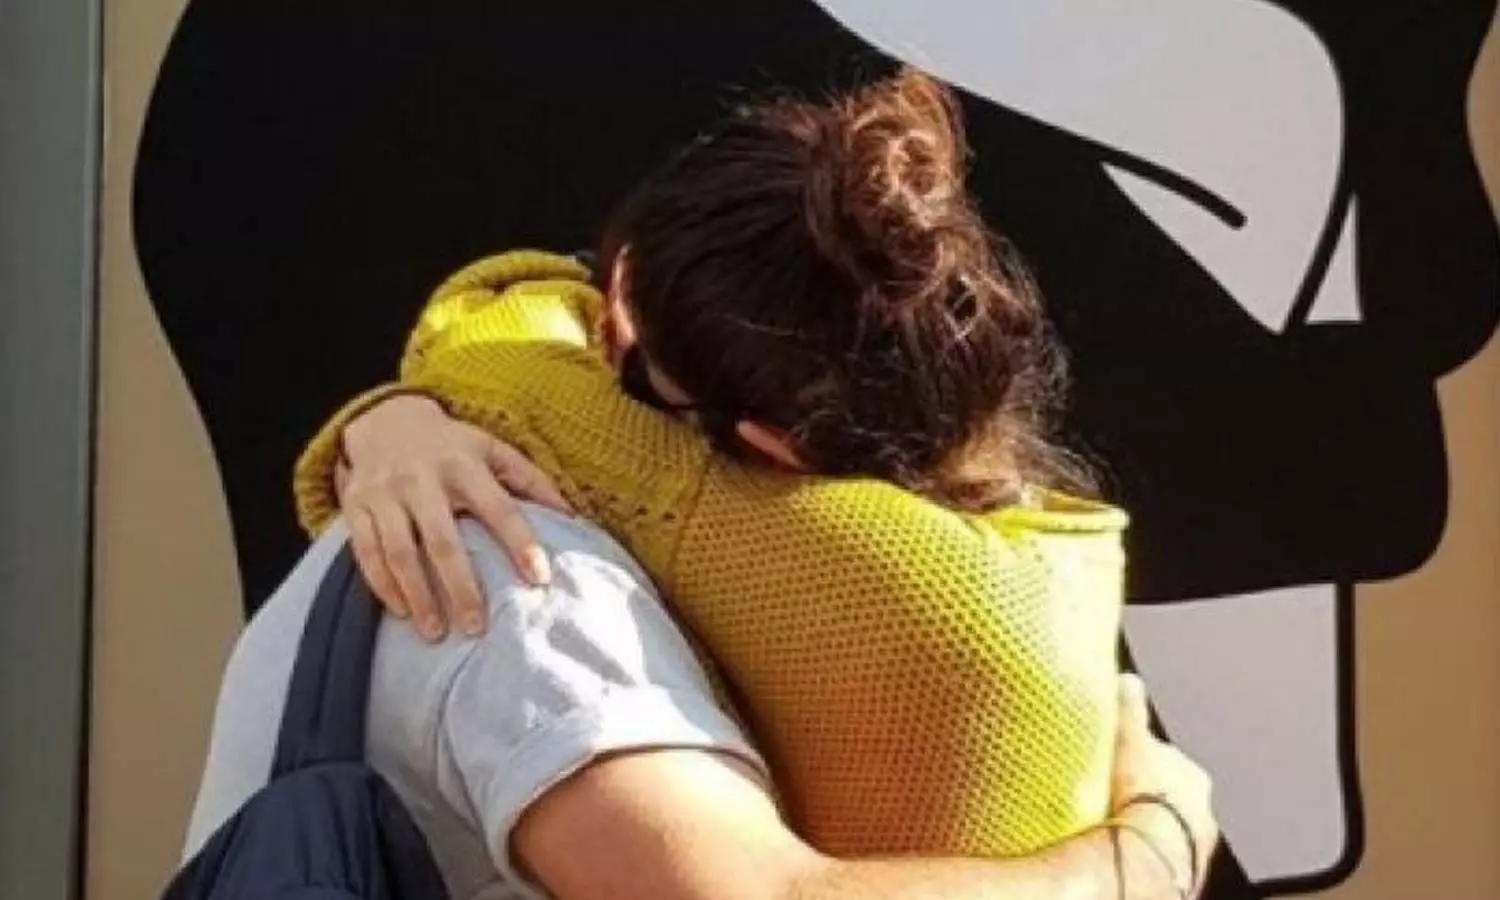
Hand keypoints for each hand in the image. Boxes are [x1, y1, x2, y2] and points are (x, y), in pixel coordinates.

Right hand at [337, 393, 572, 640]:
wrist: (384, 419)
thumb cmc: (451, 445)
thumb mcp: (492, 449)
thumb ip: (530, 480)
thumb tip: (571, 515)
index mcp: (464, 466)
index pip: (499, 509)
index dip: (520, 544)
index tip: (539, 579)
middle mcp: (422, 479)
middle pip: (444, 542)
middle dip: (461, 588)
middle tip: (477, 627)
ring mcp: (385, 493)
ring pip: (400, 552)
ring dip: (418, 596)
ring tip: (436, 631)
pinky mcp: (356, 506)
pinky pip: (366, 552)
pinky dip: (382, 585)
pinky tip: (401, 611)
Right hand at [1110, 673, 1218, 896]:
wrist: (1143, 858)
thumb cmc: (1139, 797)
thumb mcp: (1129, 737)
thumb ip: (1130, 707)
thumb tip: (1128, 679)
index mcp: (1192, 776)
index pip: (1164, 759)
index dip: (1139, 757)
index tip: (1117, 759)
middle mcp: (1201, 812)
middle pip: (1168, 794)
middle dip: (1145, 791)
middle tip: (1111, 791)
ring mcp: (1193, 846)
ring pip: (1164, 826)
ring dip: (1144, 822)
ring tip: (1112, 823)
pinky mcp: (1180, 874)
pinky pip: (1156, 854)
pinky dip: (1141, 849)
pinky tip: (1120, 848)